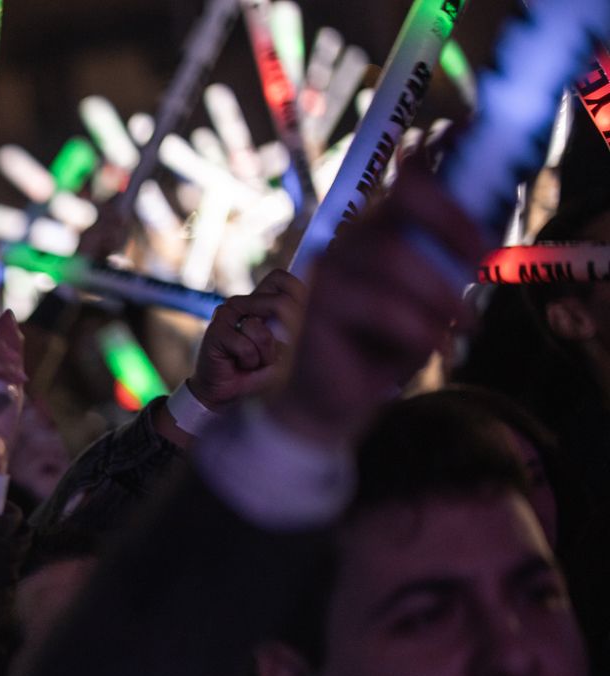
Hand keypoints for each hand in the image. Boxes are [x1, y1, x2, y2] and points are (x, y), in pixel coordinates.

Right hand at [186, 269, 305, 411]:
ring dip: (264, 355)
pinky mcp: (215, 331)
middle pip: (279, 303)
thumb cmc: (258, 370)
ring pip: (262, 332)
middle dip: (285, 335)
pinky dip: (249, 362)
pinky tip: (240, 365)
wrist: (226, 393)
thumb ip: (293, 328)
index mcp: (259, 300)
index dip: (297, 296)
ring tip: (254, 361)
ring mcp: (226, 314)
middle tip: (274, 354)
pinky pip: (246, 347)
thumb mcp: (284, 347)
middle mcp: (242, 303)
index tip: (296, 326)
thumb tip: (304, 320)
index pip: (281, 279)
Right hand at [271, 168, 483, 447]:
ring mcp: (330, 268)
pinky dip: (416, 329)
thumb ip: (458, 253)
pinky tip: (432, 347)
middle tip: (487, 262)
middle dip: (456, 224)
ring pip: (394, 257)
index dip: (438, 147)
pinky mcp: (317, 305)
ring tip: (463, 326)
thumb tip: (501, 208)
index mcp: (383, 227)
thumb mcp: (438, 294)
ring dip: (440, 295)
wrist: (340, 400)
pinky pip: (379, 306)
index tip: (470, 133)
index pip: (410, 173)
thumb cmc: (390, 344)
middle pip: (406, 199)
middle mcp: (353, 236)